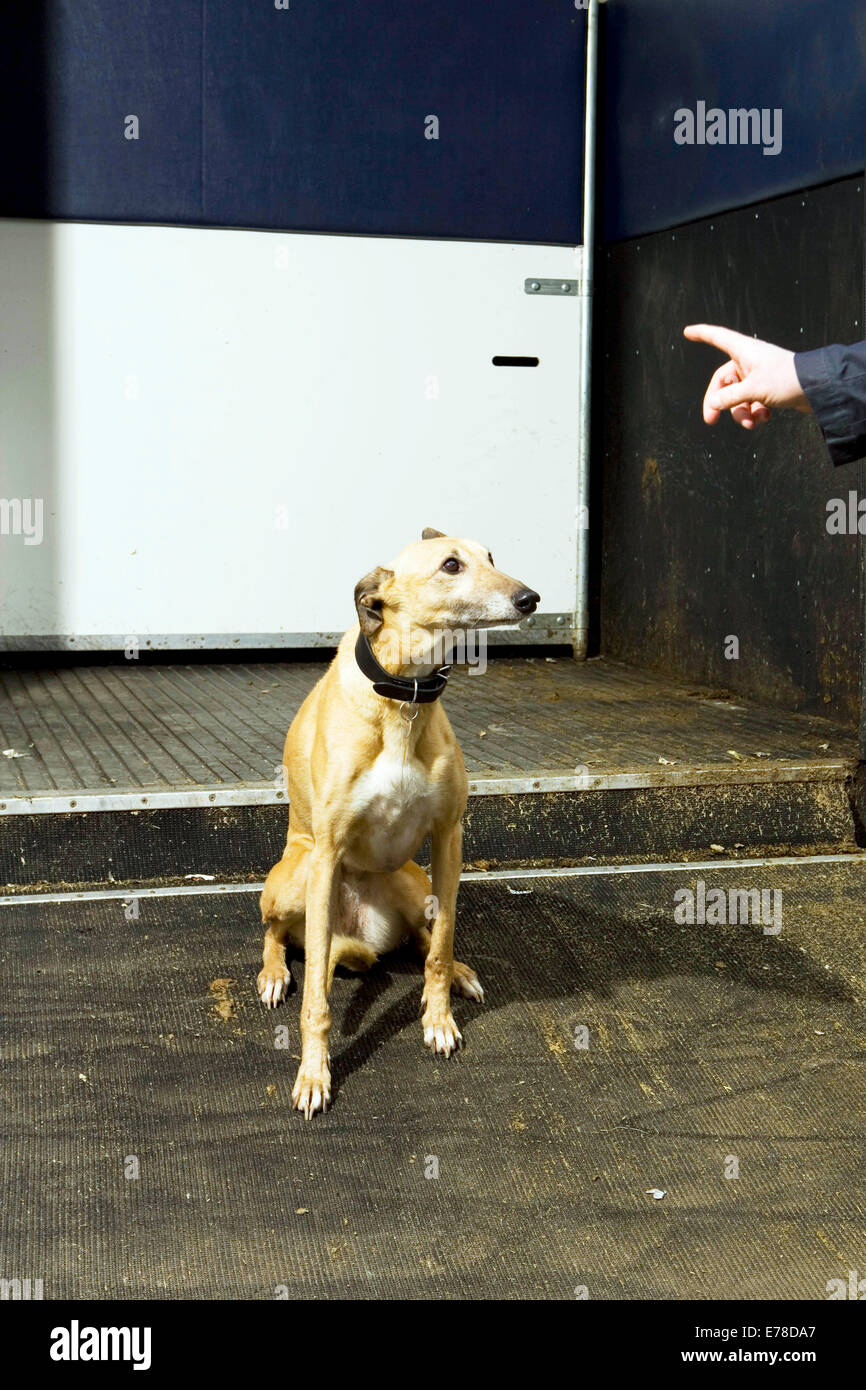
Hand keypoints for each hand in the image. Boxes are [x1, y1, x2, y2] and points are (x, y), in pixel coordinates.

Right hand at [683, 323, 810, 428]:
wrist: (818, 388)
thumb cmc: (786, 380)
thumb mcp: (753, 390)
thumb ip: (729, 398)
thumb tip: (713, 404)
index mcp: (744, 350)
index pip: (717, 337)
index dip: (702, 333)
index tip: (687, 331)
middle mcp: (749, 361)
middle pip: (723, 382)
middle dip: (720, 403)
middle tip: (711, 421)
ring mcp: (759, 375)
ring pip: (738, 397)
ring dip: (742, 413)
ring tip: (752, 423)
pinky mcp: (768, 389)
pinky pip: (751, 402)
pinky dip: (755, 412)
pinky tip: (765, 418)